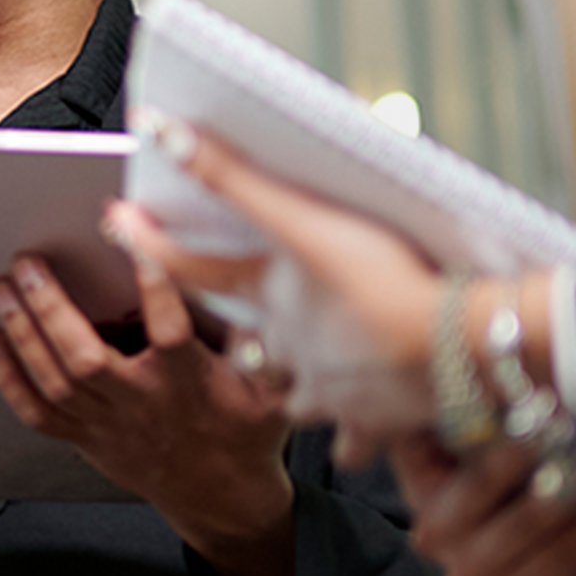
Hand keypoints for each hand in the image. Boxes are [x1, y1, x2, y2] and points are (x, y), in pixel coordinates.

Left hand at [0, 235, 298, 575]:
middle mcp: (141, 402)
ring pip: (52, 380)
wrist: (222, 497)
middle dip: (49, 309)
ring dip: (21, 332)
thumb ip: (269, 343)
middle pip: (84, 358)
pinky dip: (7, 378)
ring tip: (2, 289)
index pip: (169, 330)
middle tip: (28, 265)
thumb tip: (267, 292)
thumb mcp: (275, 389)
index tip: (135, 241)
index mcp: (188, 384)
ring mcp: (108, 423)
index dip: (154, 284)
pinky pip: (37, 412)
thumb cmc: (245, 436)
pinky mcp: (86, 437)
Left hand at [107, 118, 472, 431]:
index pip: (191, 271)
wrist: (454, 354)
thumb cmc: (386, 283)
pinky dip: (355, 434)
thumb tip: (163, 135)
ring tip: (305, 375)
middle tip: (250, 332)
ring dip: (295, 386)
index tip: (120, 226)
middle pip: (250, 349)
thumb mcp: (304, 219)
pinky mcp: (370, 424)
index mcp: (272, 299)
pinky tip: (359, 428)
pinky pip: (354, 440)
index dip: (150, 248)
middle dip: (246, 342)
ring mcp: (328, 393)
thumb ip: (233, 177)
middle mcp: (289, 351)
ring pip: (296, 397)